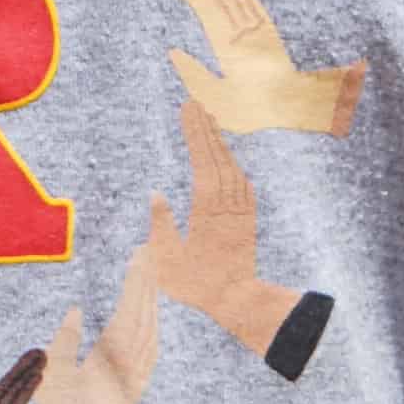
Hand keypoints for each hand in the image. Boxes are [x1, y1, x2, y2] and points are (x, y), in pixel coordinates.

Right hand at [146, 100, 334, 381]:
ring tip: (209, 120)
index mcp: (206, 210)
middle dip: (205, 128)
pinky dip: (234, 165)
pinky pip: (242, 184)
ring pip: (231, 167)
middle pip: (216, 157)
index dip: (194, 134)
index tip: (187, 109)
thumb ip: (161, 225)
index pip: (201, 161)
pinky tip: (229, 158)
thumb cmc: (197, 286)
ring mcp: (240, 211)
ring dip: (219, 142)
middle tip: (195, 102)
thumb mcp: (168, 260)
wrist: (237, 301)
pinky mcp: (247, 220)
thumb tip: (155, 194)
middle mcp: (226, 205)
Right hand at [152, 0, 363, 136]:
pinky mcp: (271, 37)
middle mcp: (249, 32)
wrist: (301, 117)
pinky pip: (251, 5)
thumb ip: (194, 77)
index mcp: (233, 46)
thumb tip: (174, 51)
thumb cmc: (256, 117)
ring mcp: (262, 32)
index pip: (204, 4)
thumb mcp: (218, 105)